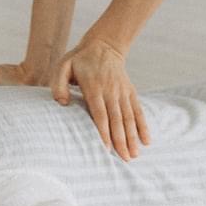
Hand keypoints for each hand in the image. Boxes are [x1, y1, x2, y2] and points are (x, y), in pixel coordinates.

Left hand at [52, 37, 150, 159]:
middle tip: (125, 159)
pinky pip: (138, 110)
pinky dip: (143, 126)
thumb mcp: (63, 66)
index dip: (104, 131)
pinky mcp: (130, 92)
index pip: (100, 113)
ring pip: (129, 117)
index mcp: (94, 87)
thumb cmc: (79, 59)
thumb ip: (59, 84)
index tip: (107, 148)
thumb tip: (62, 102)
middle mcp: (111, 91)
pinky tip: (147, 141)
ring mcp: (122, 92)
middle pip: (117, 119)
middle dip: (121, 140)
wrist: (104, 45)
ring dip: (133, 137)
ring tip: (135, 155)